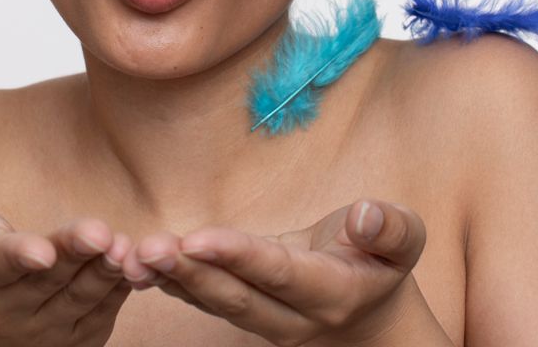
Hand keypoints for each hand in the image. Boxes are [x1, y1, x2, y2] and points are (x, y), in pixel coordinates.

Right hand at [0, 154, 133, 346]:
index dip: (18, 256)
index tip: (39, 250)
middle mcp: (12, 309)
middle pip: (50, 278)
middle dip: (75, 254)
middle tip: (100, 232)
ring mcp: (51, 328)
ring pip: (84, 295)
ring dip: (106, 271)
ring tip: (124, 244)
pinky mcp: (86, 334)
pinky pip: (110, 307)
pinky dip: (126, 284)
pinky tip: (144, 259)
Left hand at [121, 199, 425, 346]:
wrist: (370, 315)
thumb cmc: (382, 262)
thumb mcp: (404, 240)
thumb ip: (390, 228)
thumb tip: (364, 215)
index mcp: (333, 292)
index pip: (279, 273)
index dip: (238, 256)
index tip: (198, 238)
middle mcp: (293, 316)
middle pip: (236, 296)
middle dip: (191, 272)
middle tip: (149, 248)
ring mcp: (264, 322)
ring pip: (213, 303)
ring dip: (171, 280)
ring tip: (133, 256)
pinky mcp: (242, 312)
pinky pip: (202, 301)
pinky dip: (169, 283)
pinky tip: (135, 264)